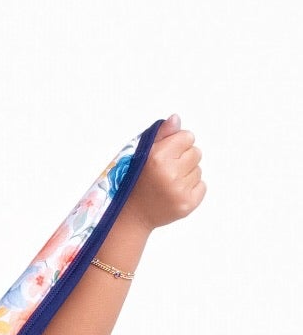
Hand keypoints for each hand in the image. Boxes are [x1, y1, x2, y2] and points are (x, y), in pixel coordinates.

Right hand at [123, 113, 205, 231]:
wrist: (132, 216)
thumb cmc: (136, 182)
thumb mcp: (142, 154)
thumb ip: (161, 134)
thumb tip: (176, 118)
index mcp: (158, 157)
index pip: (188, 137)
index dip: (178, 145)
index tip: (166, 156)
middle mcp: (170, 174)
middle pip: (196, 152)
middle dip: (184, 159)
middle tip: (167, 172)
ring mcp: (180, 191)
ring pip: (198, 170)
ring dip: (186, 175)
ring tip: (169, 184)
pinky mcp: (187, 204)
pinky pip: (202, 186)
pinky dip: (191, 189)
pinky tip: (175, 193)